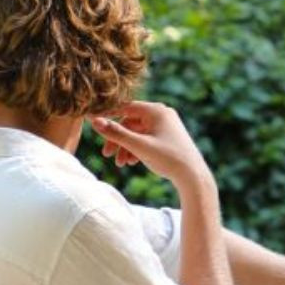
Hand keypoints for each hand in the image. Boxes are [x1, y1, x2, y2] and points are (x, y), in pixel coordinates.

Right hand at [89, 102, 212, 190]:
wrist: (193, 177)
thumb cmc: (168, 159)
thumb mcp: (139, 146)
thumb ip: (116, 133)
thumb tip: (94, 121)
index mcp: (156, 110)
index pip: (125, 107)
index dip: (107, 115)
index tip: (91, 123)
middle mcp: (162, 114)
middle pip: (130, 122)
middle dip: (118, 139)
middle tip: (106, 155)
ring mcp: (166, 125)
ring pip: (137, 133)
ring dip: (126, 146)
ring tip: (121, 163)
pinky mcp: (168, 137)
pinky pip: (146, 138)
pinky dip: (137, 149)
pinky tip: (132, 162)